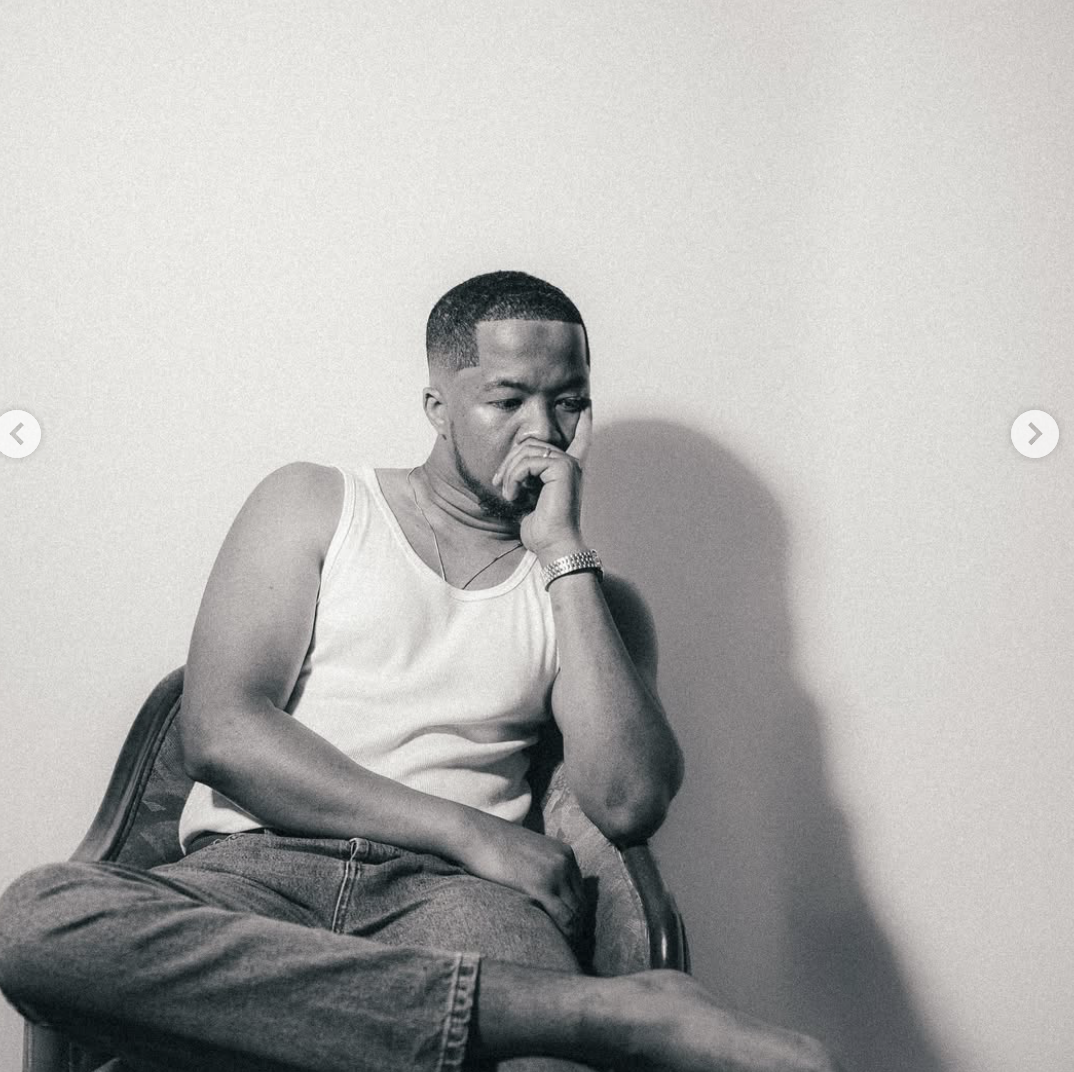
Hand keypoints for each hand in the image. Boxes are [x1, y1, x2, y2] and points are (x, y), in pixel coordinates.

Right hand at [456, 812, 585, 942]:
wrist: (475, 834)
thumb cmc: (494, 846)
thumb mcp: (528, 853)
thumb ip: (542, 869)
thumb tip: (545, 897)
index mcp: (565, 854)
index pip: (580, 891)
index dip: (576, 914)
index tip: (568, 932)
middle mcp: (565, 861)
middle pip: (581, 903)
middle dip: (576, 926)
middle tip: (566, 947)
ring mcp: (555, 872)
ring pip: (575, 913)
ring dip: (571, 933)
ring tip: (559, 950)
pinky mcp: (541, 885)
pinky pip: (563, 917)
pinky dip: (563, 934)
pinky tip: (553, 944)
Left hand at [492, 404, 592, 560]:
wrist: (553, 545)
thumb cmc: (541, 528)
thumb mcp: (529, 498)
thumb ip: (526, 478)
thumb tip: (509, 468)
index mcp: (567, 469)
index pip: (580, 438)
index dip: (584, 420)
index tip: (587, 404)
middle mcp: (571, 463)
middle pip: (531, 443)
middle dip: (510, 461)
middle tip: (500, 484)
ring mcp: (568, 464)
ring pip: (526, 450)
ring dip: (510, 472)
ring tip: (508, 493)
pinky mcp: (562, 468)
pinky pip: (527, 461)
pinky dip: (514, 478)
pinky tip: (514, 495)